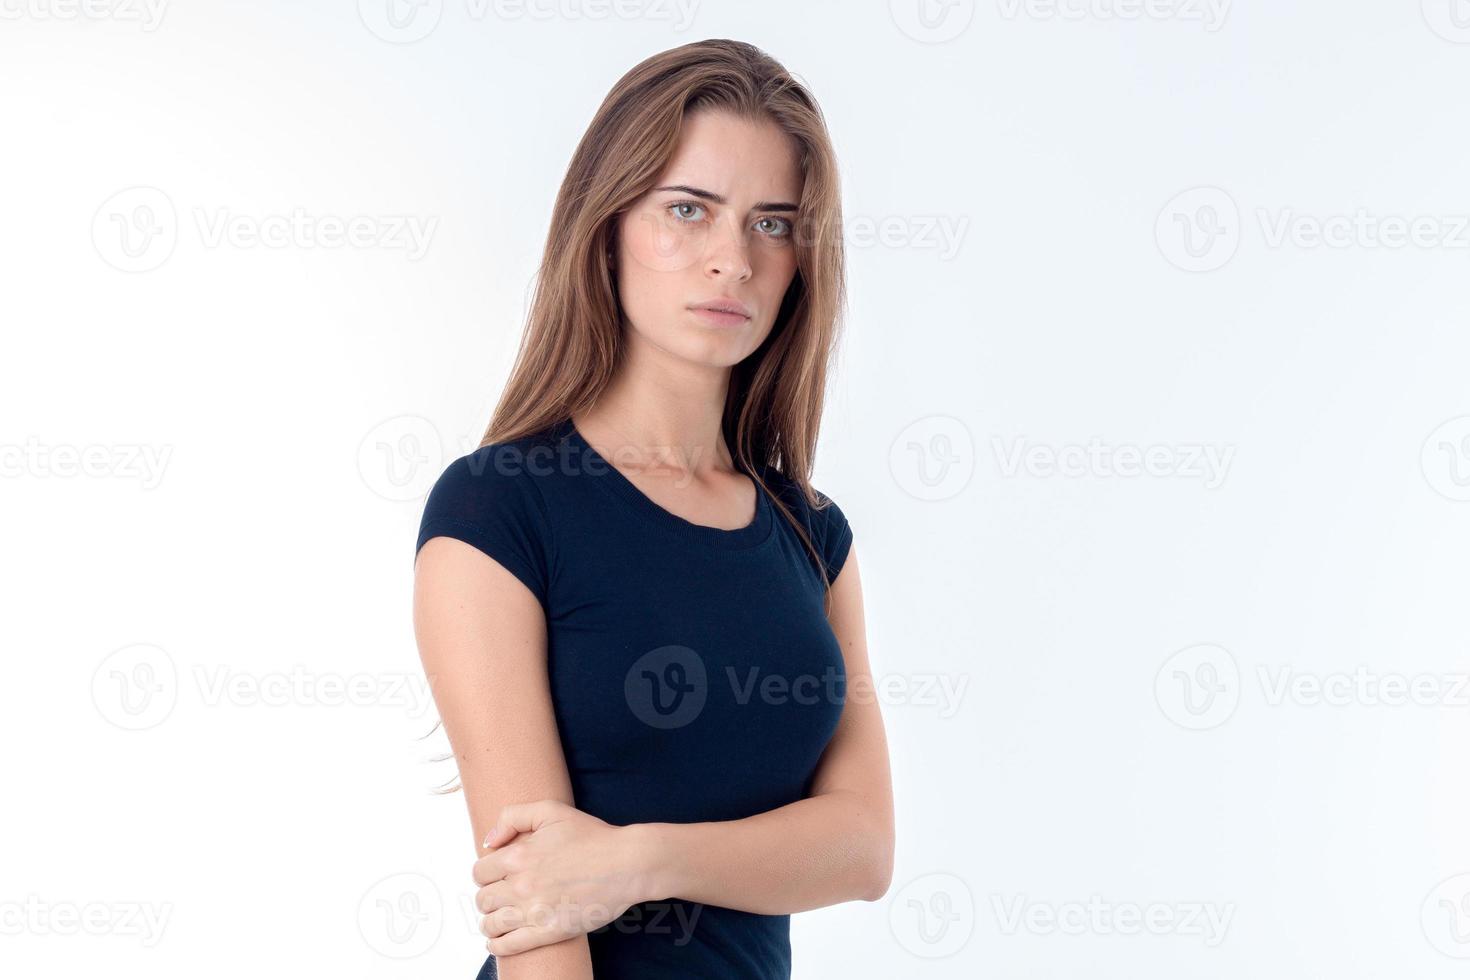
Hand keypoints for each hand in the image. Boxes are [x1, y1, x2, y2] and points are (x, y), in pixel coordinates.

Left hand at [473, 799, 652, 955]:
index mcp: (519, 856)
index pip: (480, 872)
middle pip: (483, 899)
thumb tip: (488, 843)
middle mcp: (522, 886)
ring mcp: (535, 911)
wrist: (626, 864)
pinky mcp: (550, 932)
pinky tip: (498, 941)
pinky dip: (497, 945)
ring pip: (491, 924)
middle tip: (500, 895)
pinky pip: (510, 946)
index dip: (486, 873)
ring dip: (490, 922)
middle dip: (489, 896)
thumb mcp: (551, 810)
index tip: (495, 875)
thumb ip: (513, 817)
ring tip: (498, 918)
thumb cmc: (592, 836)